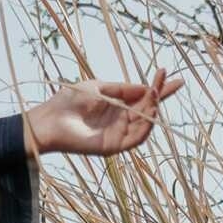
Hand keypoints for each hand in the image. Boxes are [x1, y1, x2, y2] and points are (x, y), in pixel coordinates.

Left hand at [24, 67, 183, 156]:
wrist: (49, 120)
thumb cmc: (68, 102)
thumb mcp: (99, 87)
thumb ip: (123, 88)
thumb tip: (146, 87)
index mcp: (117, 105)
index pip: (143, 97)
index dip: (159, 88)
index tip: (173, 76)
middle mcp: (120, 120)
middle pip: (147, 109)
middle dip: (159, 94)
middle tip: (168, 79)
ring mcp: (117, 134)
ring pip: (144, 123)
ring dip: (154, 108)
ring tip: (156, 93)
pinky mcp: (113, 147)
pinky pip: (136, 139)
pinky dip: (146, 127)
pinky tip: (150, 111)